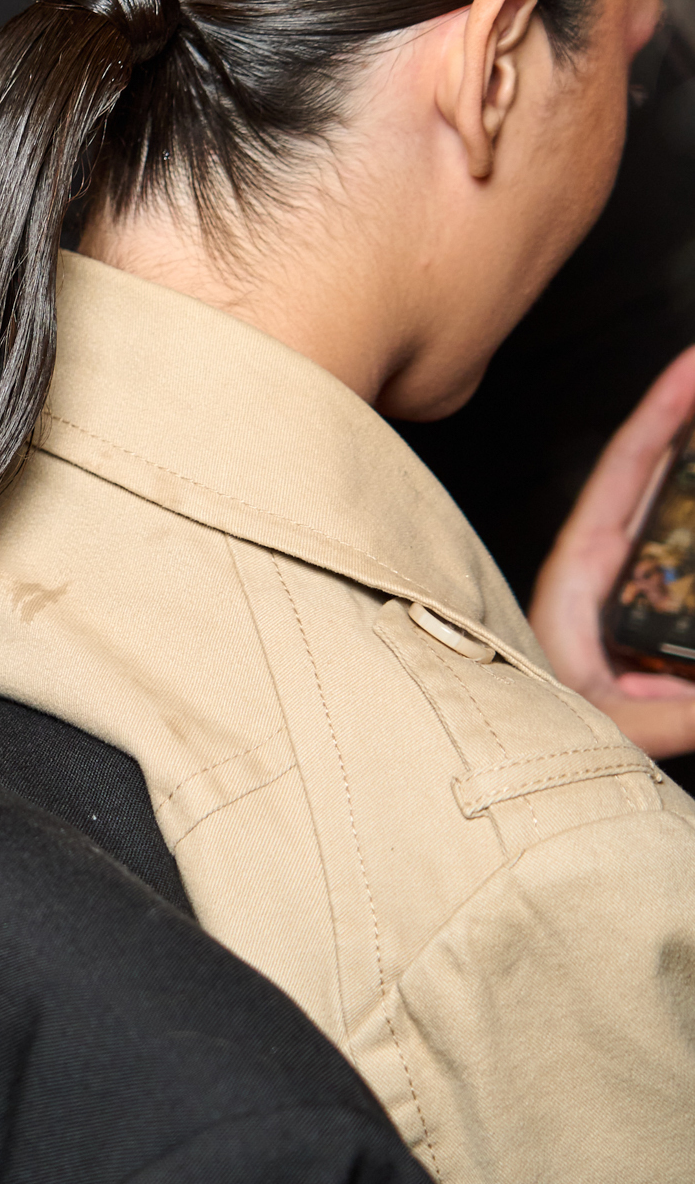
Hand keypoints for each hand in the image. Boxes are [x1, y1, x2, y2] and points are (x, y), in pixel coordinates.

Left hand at [530, 344, 694, 757]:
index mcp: (581, 572)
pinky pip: (680, 550)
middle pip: (652, 470)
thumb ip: (671, 718)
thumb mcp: (605, 727)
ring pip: (667, 504)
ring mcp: (622, 584)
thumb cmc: (531, 736)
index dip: (663, 413)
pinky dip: (692, 506)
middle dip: (689, 416)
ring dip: (694, 461)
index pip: (626, 470)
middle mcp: (600, 567)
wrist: (507, 770)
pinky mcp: (642, 610)